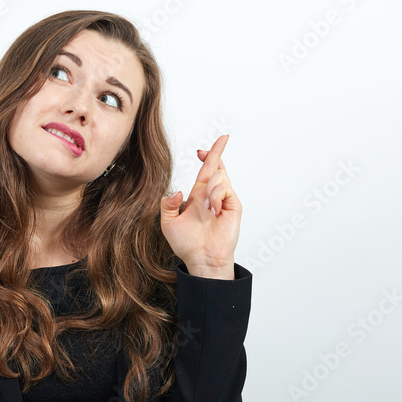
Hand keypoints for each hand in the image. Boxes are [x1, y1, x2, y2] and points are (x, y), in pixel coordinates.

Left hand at [159, 135, 240, 278]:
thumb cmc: (187, 245)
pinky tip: (212, 210)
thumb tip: (178, 191)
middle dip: (217, 151)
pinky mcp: (233, 206)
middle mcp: (212, 195)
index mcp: (198, 196)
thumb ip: (167, 205)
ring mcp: (224, 200)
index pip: (204, 171)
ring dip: (209, 189)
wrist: (201, 259)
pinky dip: (215, 196)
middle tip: (218, 141)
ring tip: (206, 208)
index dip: (206, 157)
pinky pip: (225, 188)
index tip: (200, 149)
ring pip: (219, 176)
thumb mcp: (168, 223)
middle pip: (217, 166)